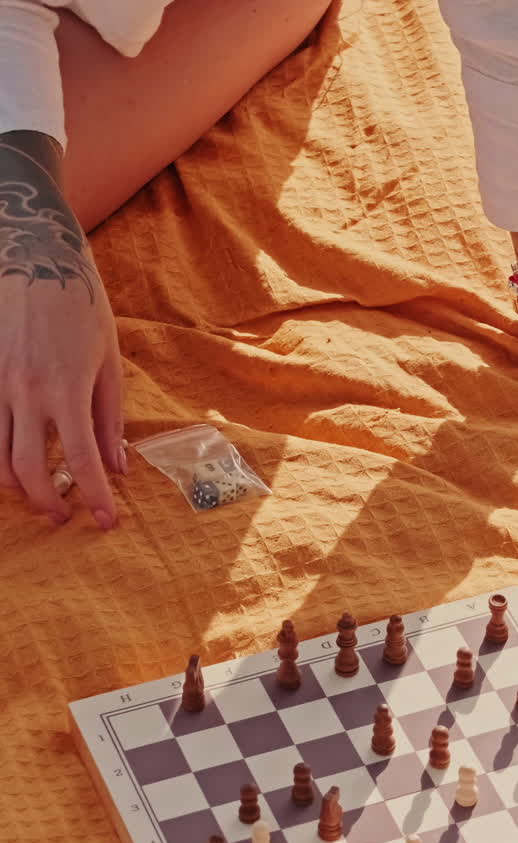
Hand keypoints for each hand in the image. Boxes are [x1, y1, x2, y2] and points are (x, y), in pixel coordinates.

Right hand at [0, 242, 124, 526]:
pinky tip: (10, 466)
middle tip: (65, 515)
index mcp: (67, 389)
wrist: (36, 256)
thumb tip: (117, 467)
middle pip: (29, 469)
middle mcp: (26, 391)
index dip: (95, 498)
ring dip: (16, 487)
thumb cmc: (81, 306)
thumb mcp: (109, 361)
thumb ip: (111, 419)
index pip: (81, 461)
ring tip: (36, 495)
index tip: (107, 522)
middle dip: (48, 502)